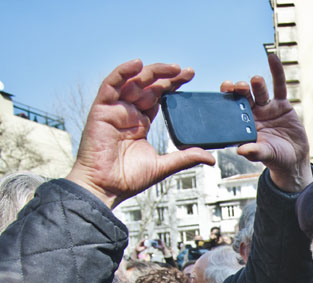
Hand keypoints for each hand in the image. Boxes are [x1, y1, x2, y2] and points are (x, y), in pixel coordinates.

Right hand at [66, 60, 214, 208]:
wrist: (105, 188)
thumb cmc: (128, 179)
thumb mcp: (163, 166)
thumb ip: (185, 158)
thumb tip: (211, 158)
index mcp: (141, 122)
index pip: (158, 97)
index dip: (172, 85)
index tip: (190, 77)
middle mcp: (128, 112)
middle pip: (148, 86)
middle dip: (168, 76)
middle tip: (188, 72)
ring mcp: (115, 110)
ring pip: (133, 82)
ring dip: (152, 71)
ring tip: (172, 67)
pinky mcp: (101, 110)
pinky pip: (111, 85)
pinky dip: (123, 72)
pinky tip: (137, 64)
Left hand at [220, 54, 311, 192]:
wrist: (294, 158)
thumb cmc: (276, 158)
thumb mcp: (266, 155)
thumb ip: (255, 152)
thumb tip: (241, 150)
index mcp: (243, 125)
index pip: (231, 110)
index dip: (226, 100)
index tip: (223, 91)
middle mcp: (252, 114)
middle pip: (243, 98)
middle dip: (239, 91)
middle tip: (237, 86)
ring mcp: (266, 108)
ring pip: (259, 92)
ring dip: (256, 85)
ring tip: (255, 81)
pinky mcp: (281, 104)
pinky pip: (279, 86)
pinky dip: (277, 72)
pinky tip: (273, 58)